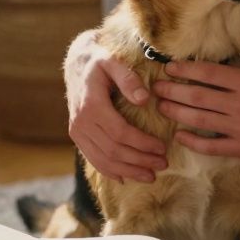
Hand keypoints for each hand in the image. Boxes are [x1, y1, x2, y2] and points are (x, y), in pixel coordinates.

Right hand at [65, 32, 166, 182]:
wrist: (76, 65)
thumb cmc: (99, 62)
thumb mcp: (113, 62)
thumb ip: (128, 79)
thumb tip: (144, 99)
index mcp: (91, 106)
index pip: (120, 133)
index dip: (142, 144)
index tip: (162, 148)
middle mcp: (81, 123)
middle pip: (114, 151)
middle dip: (140, 161)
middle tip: (163, 164)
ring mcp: (76, 132)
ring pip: (103, 160)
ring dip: (128, 171)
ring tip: (150, 176)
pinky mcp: (76, 137)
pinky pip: (93, 159)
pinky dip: (110, 171)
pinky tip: (126, 178)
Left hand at [152, 39, 239, 163]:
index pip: (209, 73)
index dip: (186, 69)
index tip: (170, 67)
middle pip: (198, 96)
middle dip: (173, 91)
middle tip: (156, 88)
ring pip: (200, 120)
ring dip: (176, 113)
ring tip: (160, 107)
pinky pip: (213, 146)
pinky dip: (193, 142)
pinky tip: (180, 136)